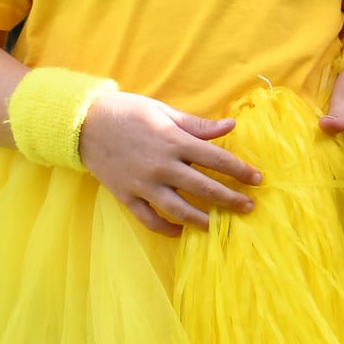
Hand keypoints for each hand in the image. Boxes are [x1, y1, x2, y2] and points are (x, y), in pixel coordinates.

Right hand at [77, 90, 259, 236]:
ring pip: (179, 210)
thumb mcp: (165, 112)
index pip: (217, 160)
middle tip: (249, 207)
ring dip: (203, 220)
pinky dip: (167, 229)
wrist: (84, 123)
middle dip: (230, 200)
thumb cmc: (129, 112)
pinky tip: (182, 231)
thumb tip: (231, 127)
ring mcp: (143, 184)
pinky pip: (150, 220)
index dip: (240, 171)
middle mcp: (161, 166)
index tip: (258, 179)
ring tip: (219, 225)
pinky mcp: (126, 196)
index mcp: (174, 141)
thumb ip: (198, 125)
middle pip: (204, 189)